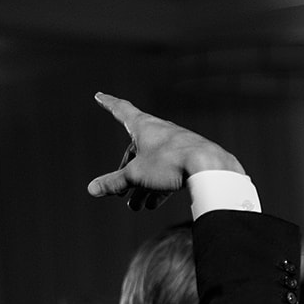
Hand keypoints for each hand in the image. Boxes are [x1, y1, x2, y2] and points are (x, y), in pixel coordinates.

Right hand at [85, 94, 240, 210]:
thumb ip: (114, 182)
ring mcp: (178, 145)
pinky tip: (154, 204)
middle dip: (127, 173)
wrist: (211, 169)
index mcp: (144, 125)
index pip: (121, 110)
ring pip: (154, 166)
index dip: (109, 104)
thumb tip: (92, 190)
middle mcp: (161, 131)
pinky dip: (160, 187)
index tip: (99, 96)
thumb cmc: (171, 164)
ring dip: (143, 186)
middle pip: (137, 150)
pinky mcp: (191, 159)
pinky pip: (171, 173)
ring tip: (136, 206)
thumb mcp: (136, 175)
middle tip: (120, 191)